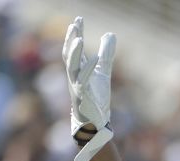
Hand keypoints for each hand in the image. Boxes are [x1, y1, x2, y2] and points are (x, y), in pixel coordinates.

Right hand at [63, 16, 115, 160]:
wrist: (95, 122)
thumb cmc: (96, 98)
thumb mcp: (103, 71)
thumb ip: (106, 53)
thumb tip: (110, 33)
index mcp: (78, 70)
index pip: (73, 49)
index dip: (74, 34)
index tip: (78, 19)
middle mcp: (74, 77)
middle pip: (69, 55)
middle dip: (71, 39)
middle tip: (74, 24)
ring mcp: (77, 86)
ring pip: (72, 68)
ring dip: (74, 53)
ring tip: (79, 38)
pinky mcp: (83, 97)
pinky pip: (84, 81)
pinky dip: (89, 69)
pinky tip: (96, 58)